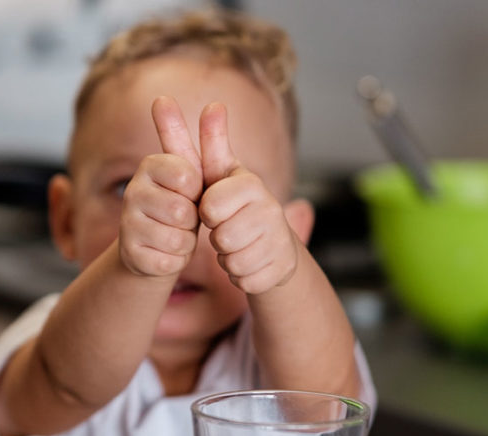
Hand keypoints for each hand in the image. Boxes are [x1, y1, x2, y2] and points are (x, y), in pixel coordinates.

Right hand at [119, 96, 202, 277]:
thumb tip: (217, 104)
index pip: (187, 176)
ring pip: (178, 238)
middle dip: (193, 220)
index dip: (197, 191)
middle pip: (183, 211)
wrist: (156, 248)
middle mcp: (133, 192)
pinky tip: (167, 254)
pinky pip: (169, 261)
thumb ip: (209, 140)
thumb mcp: (198, 175)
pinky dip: (176, 260)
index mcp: (150, 166)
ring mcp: (128, 225)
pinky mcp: (131, 255)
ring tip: (176, 236)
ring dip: (186, 242)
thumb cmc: (183, 207)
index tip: (190, 191)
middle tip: (184, 219)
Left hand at [198, 102, 298, 294]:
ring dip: (228, 258)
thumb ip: (212, 142)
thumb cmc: (239, 206)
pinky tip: (249, 262)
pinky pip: (244, 280)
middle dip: (217, 238)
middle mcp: (271, 211)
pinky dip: (240, 276)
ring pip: (233, 262)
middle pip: (222, 238)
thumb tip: (211, 103)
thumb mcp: (222, 174)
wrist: (276, 245)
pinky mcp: (280, 270)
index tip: (213, 209)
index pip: (211, 205)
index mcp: (252, 185)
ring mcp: (279, 242)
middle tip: (225, 229)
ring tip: (236, 245)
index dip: (207, 212)